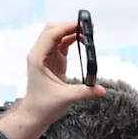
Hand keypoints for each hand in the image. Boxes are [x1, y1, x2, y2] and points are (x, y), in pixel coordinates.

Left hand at [0, 20, 106, 138]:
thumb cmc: (44, 106)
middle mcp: (40, 54)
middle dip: (68, 26)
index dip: (66, 28)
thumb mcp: (65, 98)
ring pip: (57, 36)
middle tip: (87, 26)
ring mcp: (46, 57)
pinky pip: (62, 45)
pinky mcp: (53, 61)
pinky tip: (83, 41)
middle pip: (52, 30)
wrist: (35, 114)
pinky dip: (72, 41)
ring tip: (88, 32)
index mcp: (38, 59)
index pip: (51, 36)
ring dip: (71, 32)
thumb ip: (85, 92)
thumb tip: (102, 90)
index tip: (81, 25)